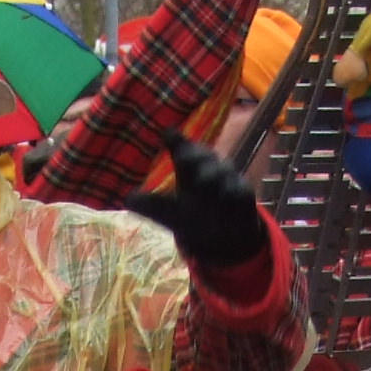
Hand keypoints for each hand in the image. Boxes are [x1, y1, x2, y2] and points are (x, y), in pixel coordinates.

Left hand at [125, 134, 272, 276]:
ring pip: (222, 171)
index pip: (181, 150)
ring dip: (212, 174)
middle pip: (202, 156)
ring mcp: (227, 179)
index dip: (176, 141)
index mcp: (188, 169)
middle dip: (194, 155)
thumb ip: (148, 205)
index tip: (168, 133)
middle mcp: (207, 168)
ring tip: (203, 182)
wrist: (221, 237)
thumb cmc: (191, 215)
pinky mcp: (243, 193)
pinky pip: (239, 190)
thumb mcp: (167, 213)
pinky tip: (227, 195)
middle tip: (183, 157)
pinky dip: (233, 192)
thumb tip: (128, 198)